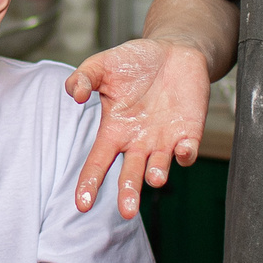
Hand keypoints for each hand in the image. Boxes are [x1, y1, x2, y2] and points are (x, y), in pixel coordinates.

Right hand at [66, 37, 214, 217]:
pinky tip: (182, 151)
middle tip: (126, 211)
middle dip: (128, 192)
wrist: (173, 51)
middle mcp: (138, 141)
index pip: (98, 162)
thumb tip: (74, 95)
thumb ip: (83, 78)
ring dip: (157, 174)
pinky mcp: (189, 132)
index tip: (82, 204)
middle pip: (130, 174)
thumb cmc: (135, 62)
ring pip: (159, 167)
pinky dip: (186, 154)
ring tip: (153, 179)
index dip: (89, 183)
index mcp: (114, 130)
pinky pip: (187, 151)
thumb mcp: (102, 65)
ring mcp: (164, 140)